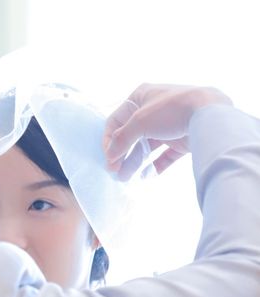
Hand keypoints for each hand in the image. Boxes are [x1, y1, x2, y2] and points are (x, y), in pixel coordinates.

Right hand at [103, 84, 232, 178]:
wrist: (209, 114)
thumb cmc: (171, 110)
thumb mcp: (139, 122)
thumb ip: (121, 140)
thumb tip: (109, 157)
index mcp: (140, 97)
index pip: (116, 121)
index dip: (109, 141)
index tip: (108, 158)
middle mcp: (153, 109)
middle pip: (131, 136)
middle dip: (122, 155)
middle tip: (115, 172)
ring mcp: (168, 125)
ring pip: (146, 147)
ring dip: (135, 163)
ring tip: (126, 178)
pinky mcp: (181, 139)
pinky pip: (164, 155)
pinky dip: (155, 166)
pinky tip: (147, 175)